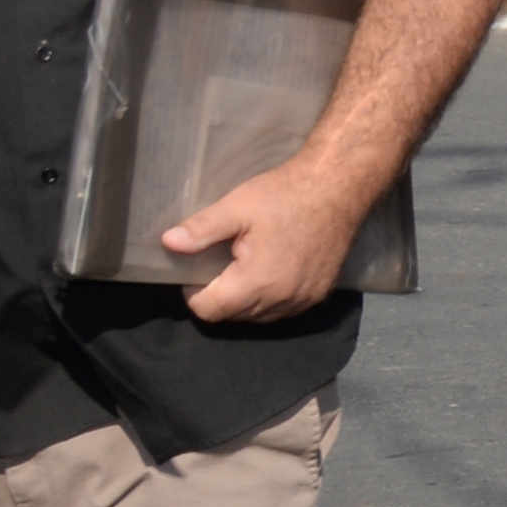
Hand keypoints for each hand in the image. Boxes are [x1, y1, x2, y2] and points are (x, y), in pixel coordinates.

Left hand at [162, 153, 383, 323]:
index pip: (210, 311)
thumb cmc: (285, 195)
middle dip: (219, 296)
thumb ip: (201, 230)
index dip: (193, 293)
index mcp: (257, 282)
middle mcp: (282, 300)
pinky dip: (269, 299)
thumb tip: (168, 243)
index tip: (196, 269)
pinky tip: (270, 271)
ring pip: (258, 317)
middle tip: (219, 263)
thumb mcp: (237, 207)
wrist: (338, 189)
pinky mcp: (319, 295)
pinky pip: (283, 310)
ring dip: (244, 300)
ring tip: (244, 267)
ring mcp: (303, 300)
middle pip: (233, 316)